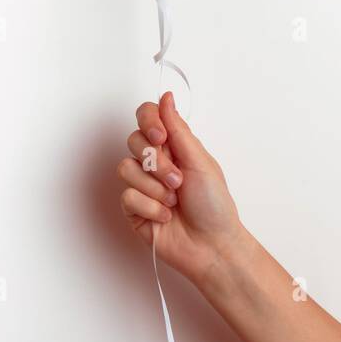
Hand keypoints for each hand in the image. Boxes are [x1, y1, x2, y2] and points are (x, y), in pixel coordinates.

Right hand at [117, 91, 243, 287]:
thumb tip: (167, 97)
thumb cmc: (214, 205)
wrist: (212, 245)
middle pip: (133, 140)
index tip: (160, 138)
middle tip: (178, 180)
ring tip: (174, 201)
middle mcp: (155, 162)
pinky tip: (165, 216)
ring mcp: (142, 184)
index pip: (147, 117)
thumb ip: (178, 129)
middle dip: (156, 163)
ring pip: (126, 168)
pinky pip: (127, 195)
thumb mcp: (200, 161)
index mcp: (174, 146)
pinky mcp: (134, 208)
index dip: (148, 122)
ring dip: (154, 187)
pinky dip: (150, 206)